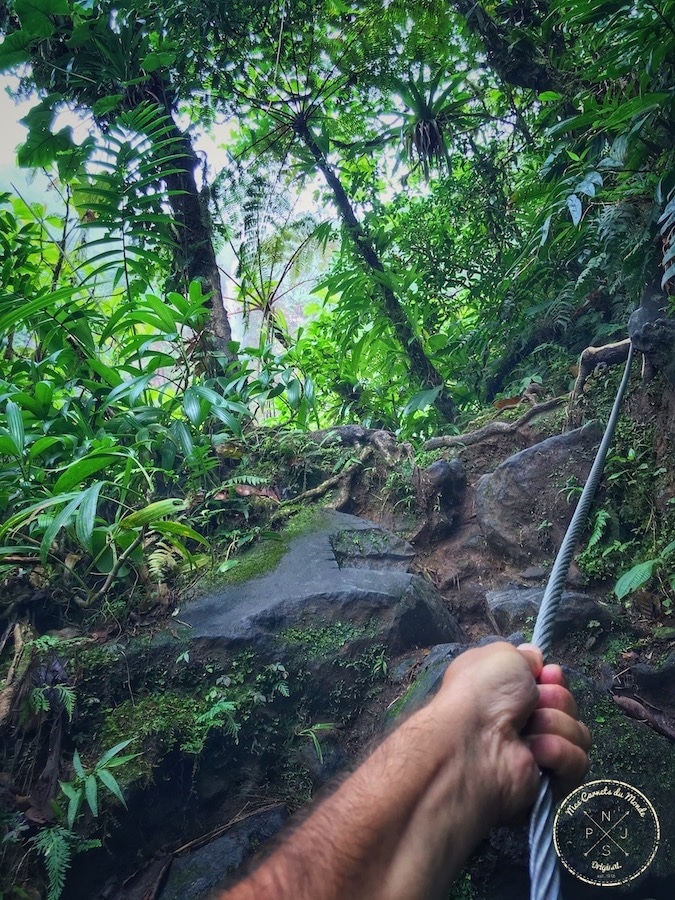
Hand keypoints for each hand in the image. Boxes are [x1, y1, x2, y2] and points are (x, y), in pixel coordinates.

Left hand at [432, 642, 590, 824]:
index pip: (553, 682)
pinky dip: (558, 753)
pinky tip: (534, 753)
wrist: (474, 742)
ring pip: (578, 731)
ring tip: (526, 734)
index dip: (554, 678)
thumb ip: (524, 655)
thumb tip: (536, 659)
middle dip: (555, 700)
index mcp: (510, 692)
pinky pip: (578, 760)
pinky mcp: (552, 780)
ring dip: (554, 726)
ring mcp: (539, 751)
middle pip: (568, 704)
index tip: (546, 676)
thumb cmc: (483, 693)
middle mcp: (524, 720)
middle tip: (532, 706)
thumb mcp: (500, 656)